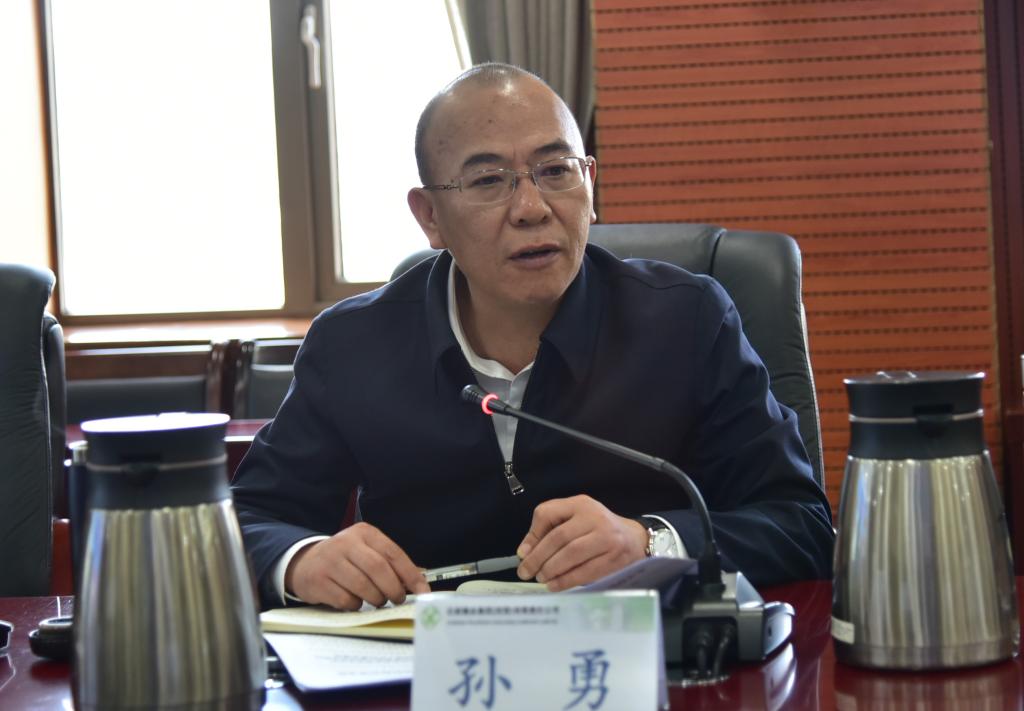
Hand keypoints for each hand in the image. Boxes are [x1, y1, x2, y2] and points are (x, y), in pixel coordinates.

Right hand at [285, 522, 429, 609]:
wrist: (305, 563)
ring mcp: (330, 561)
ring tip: (377, 600)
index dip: (411, 574)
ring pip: (363, 586)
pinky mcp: (318, 581)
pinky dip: (356, 605)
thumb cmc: (344, 559)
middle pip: (378, 569)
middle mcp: (346, 543)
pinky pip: (346, 600)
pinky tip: (355, 600)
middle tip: (398, 599)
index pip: (393, 553)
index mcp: (363, 532)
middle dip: (393, 589)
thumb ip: (390, 563)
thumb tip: (420, 582)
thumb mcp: (366, 551)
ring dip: (376, 599)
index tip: (423, 591)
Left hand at [515, 495, 647, 590]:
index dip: (532, 535)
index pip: (548, 513)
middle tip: (526, 572)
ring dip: (551, 570)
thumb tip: (525, 552)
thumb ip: (548, 529)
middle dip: (538, 557)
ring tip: (541, 579)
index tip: (522, 554)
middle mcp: (594, 518)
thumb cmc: (597, 529)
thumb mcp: (575, 519)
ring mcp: (607, 538)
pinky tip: (555, 585)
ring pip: (572, 554)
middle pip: (559, 537)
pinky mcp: (615, 558)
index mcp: (580, 504)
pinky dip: (567, 580)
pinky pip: (586, 571)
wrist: (635, 539)